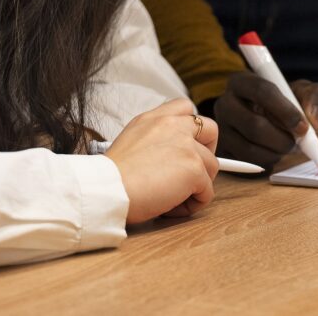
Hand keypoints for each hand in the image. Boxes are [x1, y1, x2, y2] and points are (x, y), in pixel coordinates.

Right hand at [105, 99, 218, 223]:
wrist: (106, 190)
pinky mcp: (194, 169)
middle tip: (190, 171)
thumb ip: (154, 140)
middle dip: (207, 151)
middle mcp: (173, 126)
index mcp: (154, 119)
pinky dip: (193, 205)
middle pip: (210, 130)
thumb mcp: (130, 142)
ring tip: (172, 198)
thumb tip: (171, 158)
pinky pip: (207, 192)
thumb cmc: (111, 178)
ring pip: (211, 166)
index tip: (186, 146)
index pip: (185, 107)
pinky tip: (171, 208)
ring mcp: (187, 146)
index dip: (192, 128)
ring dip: (196, 185)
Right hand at [213, 72, 317, 169]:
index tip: (304, 127)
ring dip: (276, 152)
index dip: (285, 111)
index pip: (262, 92)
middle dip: (282, 138)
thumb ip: (316, 96)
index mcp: (242, 81)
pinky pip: (247, 163)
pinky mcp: (223, 150)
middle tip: (297, 142)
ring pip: (250, 148)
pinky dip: (267, 161)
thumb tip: (312, 119)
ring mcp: (220, 128)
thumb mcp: (304, 91)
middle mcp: (225, 103)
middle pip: (254, 125)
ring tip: (287, 145)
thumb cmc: (286, 101)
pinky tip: (274, 151)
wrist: (270, 116)